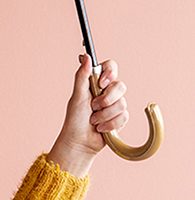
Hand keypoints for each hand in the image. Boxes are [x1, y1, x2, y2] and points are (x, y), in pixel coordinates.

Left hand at [48, 55, 128, 175]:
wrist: (79, 143)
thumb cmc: (74, 121)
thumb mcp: (77, 97)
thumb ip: (82, 76)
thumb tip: (86, 56)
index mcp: (95, 84)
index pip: (110, 67)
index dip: (110, 73)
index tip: (102, 83)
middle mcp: (107, 93)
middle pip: (120, 85)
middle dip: (106, 99)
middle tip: (93, 107)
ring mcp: (114, 105)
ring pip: (122, 103)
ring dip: (105, 114)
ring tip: (93, 121)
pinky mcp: (120, 118)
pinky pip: (124, 116)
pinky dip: (110, 124)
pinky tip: (101, 129)